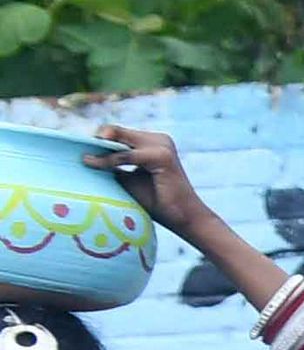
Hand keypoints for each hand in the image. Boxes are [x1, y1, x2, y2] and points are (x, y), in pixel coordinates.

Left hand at [86, 128, 207, 239]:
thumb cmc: (156, 202)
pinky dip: (108, 160)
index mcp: (152, 142)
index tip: (76, 151)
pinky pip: (125, 155)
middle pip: (115, 131)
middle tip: (73, 152)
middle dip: (94, 141)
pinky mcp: (162, 156)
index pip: (117, 133)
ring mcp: (162, 145)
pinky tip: (91, 163)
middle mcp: (158, 139)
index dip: (96, 141)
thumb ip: (112, 165)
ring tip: (83, 159)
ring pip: (118, 138)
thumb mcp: (127, 179)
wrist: (183, 218)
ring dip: (100, 149)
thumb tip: (84, 158)